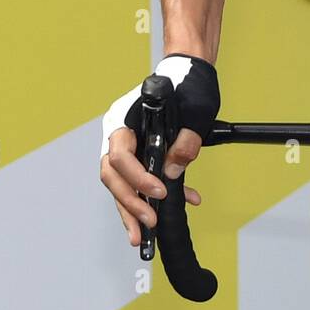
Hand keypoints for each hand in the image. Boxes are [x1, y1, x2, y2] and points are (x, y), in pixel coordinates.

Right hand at [98, 54, 219, 245]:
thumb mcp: (195, 112)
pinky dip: (153, 196)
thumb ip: (185, 143)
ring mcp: (127, 145)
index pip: (119, 156)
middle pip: (113, 177)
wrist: (190, 72)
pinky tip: (179, 204)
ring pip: (121, 185)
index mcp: (124, 119)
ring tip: (143, 237)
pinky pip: (139, 180)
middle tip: (149, 224)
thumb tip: (171, 174)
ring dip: (132, 210)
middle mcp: (119, 135)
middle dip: (129, 204)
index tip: (159, 192)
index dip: (137, 178)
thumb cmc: (189, 86)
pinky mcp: (140, 154)